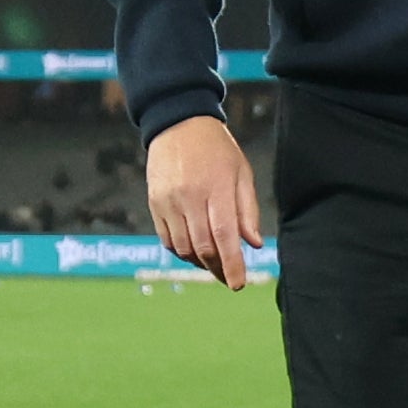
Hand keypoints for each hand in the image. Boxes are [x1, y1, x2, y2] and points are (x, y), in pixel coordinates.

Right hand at [146, 116, 267, 289]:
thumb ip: (248, 209)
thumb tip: (253, 243)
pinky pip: (167, 240)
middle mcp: (189, 196)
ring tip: (214, 264)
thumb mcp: (241, 172)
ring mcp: (168, 201)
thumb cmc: (216, 149)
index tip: (238, 284)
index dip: (231, 264)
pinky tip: (194, 251)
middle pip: (202, 246)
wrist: (178, 123)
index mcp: (216, 187)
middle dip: (217, 268)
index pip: (224, 234)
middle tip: (229, 277)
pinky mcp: (154, 204)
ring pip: (183, 247)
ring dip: (200, 262)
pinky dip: (182, 252)